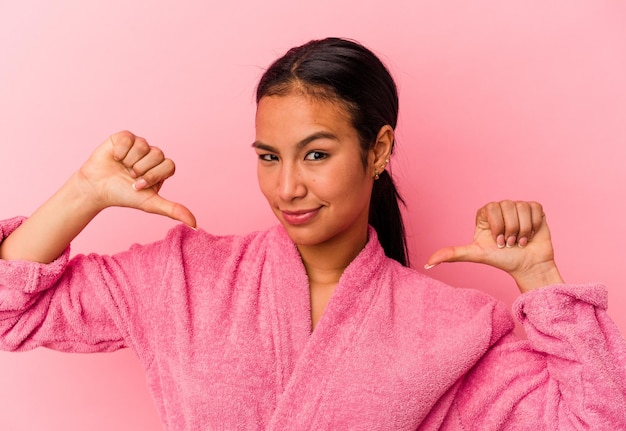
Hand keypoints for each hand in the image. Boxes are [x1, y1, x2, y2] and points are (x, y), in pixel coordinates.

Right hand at [77, 131, 195, 227]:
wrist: (96, 188)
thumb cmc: (124, 195)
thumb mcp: (150, 204)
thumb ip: (173, 210)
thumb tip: (195, 225)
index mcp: (162, 169)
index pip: (169, 165)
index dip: (153, 175)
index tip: (139, 185)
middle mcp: (153, 155)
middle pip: (158, 154)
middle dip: (141, 169)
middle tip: (130, 176)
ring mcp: (139, 145)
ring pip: (143, 146)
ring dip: (129, 161)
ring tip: (121, 167)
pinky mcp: (125, 137)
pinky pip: (129, 138)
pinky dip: (119, 151)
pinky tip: (114, 158)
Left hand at [425, 200, 563, 292]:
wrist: (527, 265)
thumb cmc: (501, 260)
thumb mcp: (476, 255)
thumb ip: (452, 254)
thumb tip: (427, 263)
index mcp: (486, 214)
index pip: (492, 208)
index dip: (497, 227)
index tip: (498, 243)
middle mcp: (501, 207)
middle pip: (508, 206)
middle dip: (510, 230)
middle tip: (510, 243)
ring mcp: (518, 207)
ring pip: (522, 208)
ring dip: (523, 230)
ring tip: (520, 241)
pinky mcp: (534, 209)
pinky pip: (535, 209)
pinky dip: (534, 226)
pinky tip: (531, 236)